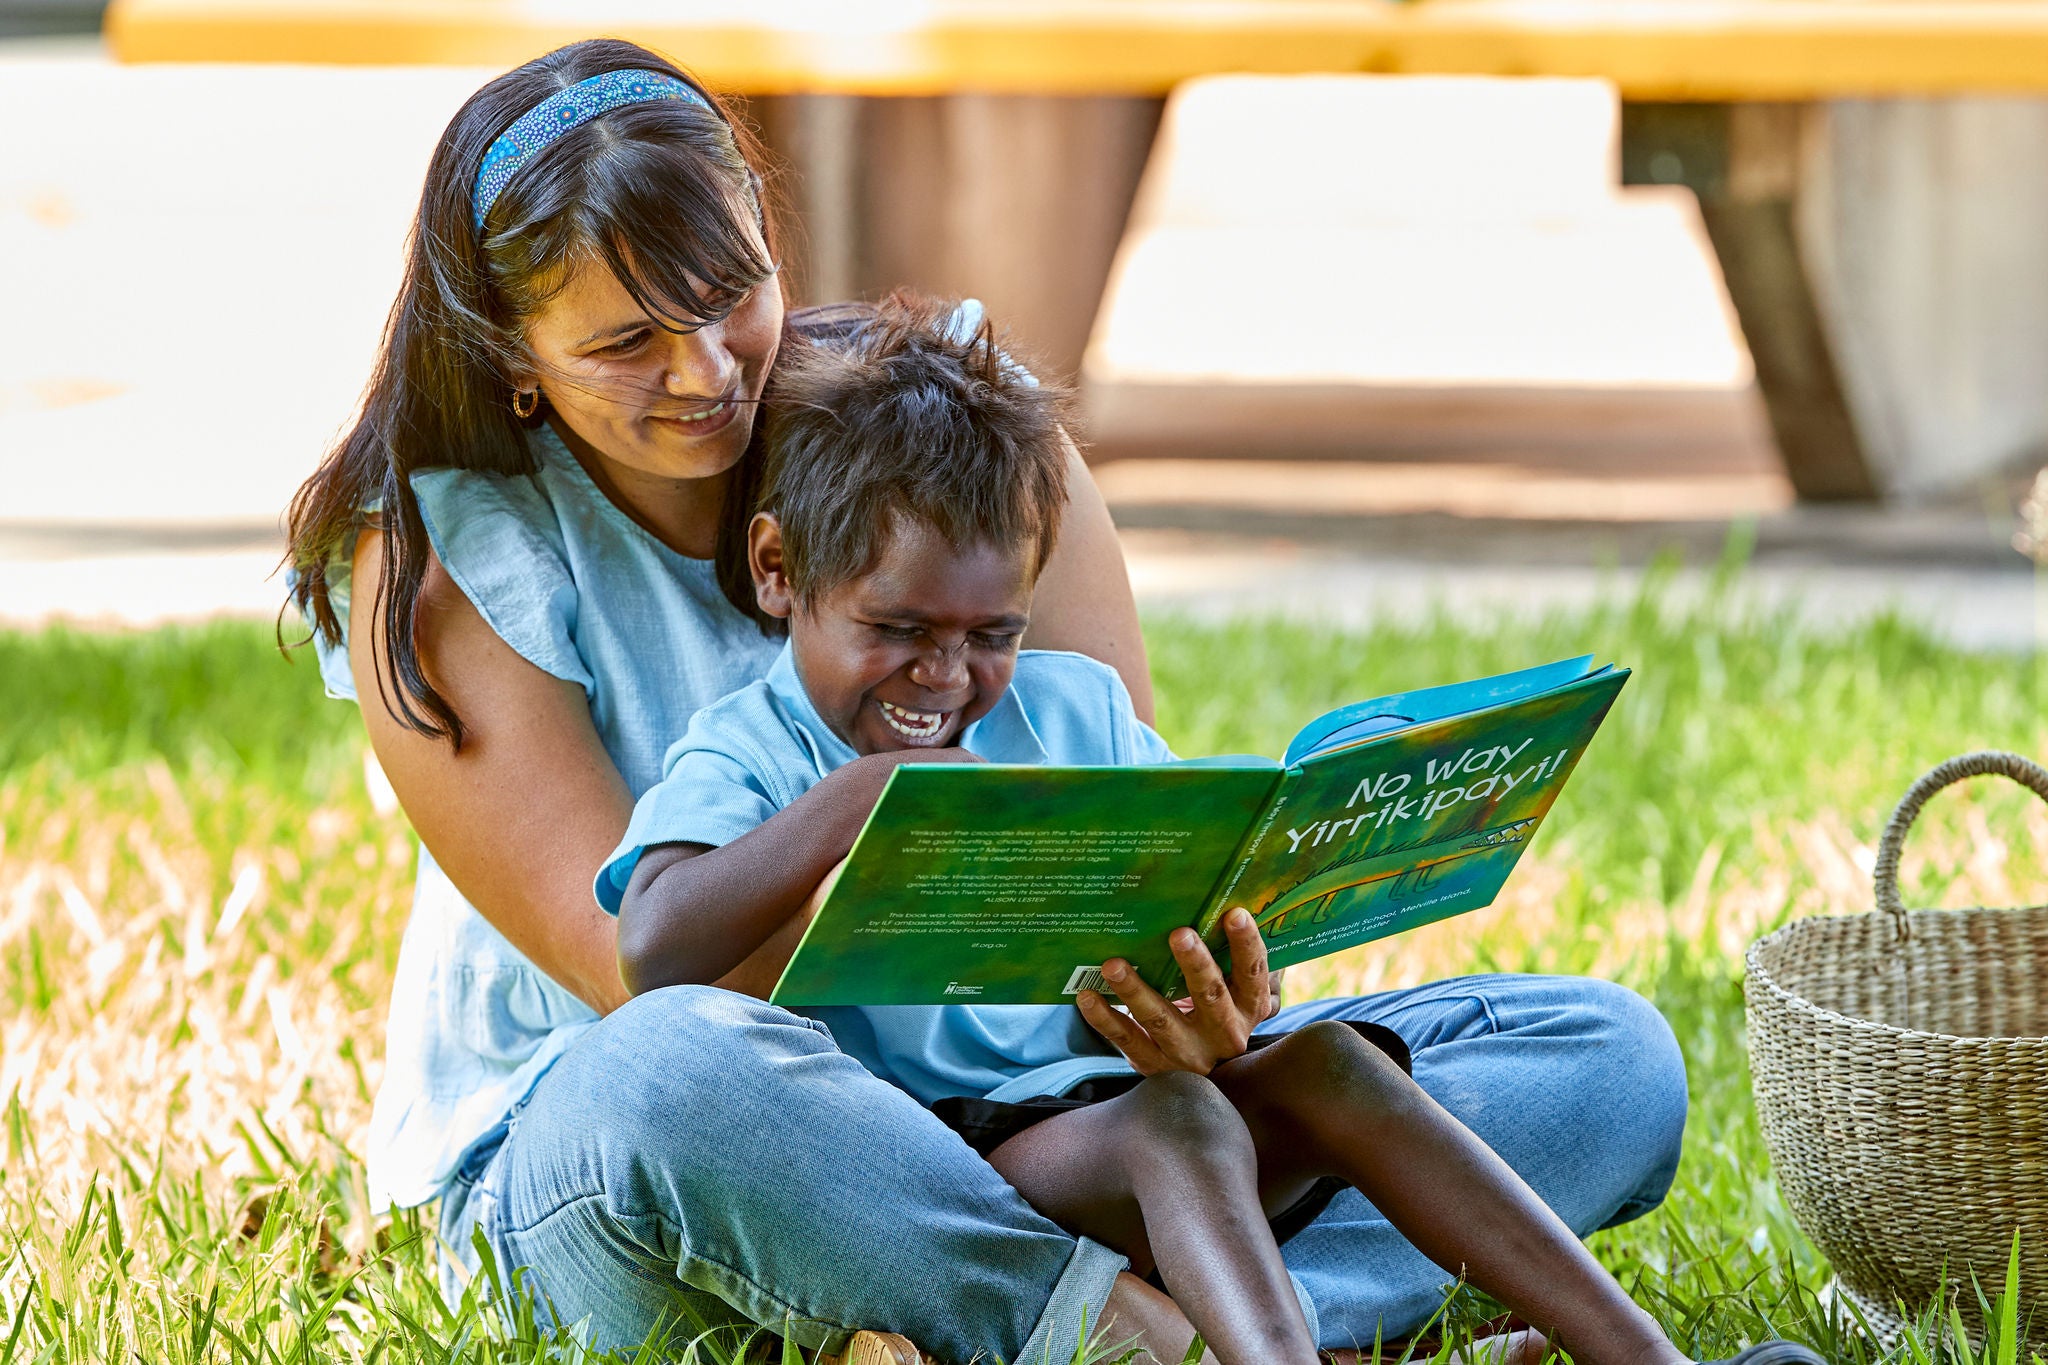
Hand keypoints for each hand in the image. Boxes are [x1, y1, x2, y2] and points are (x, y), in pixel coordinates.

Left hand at [1075, 908, 1272, 1074]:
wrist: (1205, 1077)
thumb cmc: (1216, 1012)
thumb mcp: (1234, 992)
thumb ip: (1234, 958)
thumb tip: (1231, 903)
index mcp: (1248, 1007)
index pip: (1252, 973)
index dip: (1246, 944)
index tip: (1235, 913)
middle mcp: (1224, 1033)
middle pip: (1210, 995)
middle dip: (1195, 964)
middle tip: (1179, 933)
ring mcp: (1189, 1053)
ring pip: (1160, 1019)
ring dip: (1135, 990)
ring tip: (1113, 964)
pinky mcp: (1156, 1066)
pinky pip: (1127, 1039)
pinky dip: (1105, 1018)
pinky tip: (1087, 996)